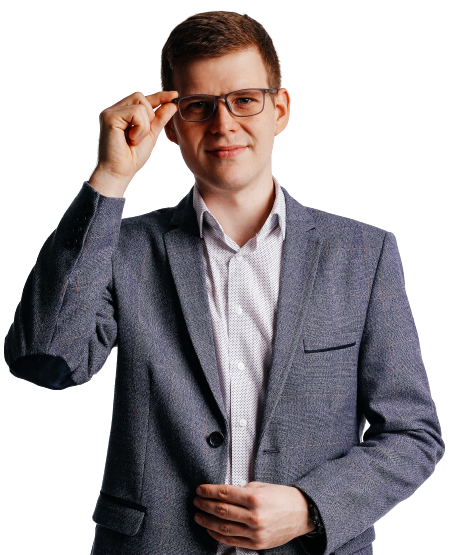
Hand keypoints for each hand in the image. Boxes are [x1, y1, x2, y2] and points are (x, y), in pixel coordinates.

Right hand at [90, 90, 178, 195]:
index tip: (174, 94)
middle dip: (150, 115)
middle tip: (142, 135)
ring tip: (135, 140)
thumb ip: (160, 119)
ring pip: (140, 104)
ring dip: (145, 125)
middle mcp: (116, 109)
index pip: (143, 98)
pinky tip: (132, 139)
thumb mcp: (151, 135)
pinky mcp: (109, 116)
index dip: (159, 96)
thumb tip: (172, 103)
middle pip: (140, 96)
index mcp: (124, 113)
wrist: (120, 172)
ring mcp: (111, 112)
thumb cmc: (132, 157)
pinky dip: (140, 127)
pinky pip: (136, 112)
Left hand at [193, 481, 314, 549]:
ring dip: (207, 521)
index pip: (224, 494)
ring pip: (224, 527)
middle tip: (196, 501)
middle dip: (205, 505)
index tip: (199, 489)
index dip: (208, 491)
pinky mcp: (257, 544)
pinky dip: (218, 535)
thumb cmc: (282, 496)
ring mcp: (255, 532)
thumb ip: (242, 490)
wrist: (302, 513)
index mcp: (255, 498)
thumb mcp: (262, 486)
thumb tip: (223, 493)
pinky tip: (210, 528)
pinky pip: (232, 540)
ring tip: (198, 515)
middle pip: (221, 510)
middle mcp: (254, 516)